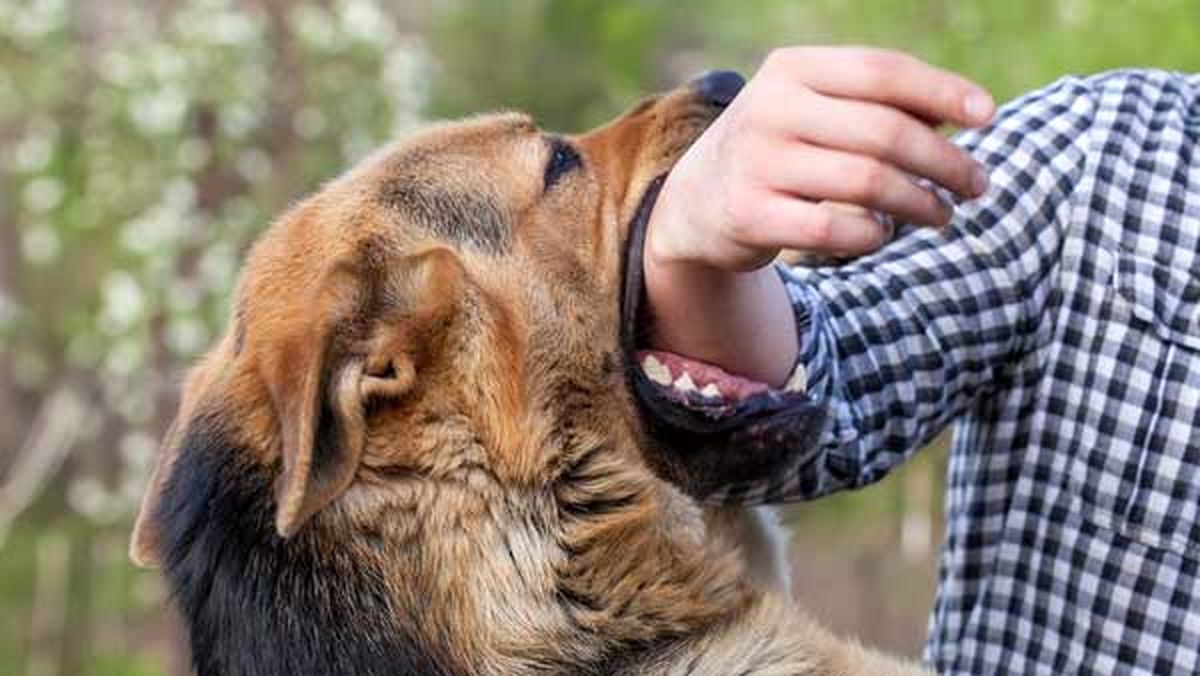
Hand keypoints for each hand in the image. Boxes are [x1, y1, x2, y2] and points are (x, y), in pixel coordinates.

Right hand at [644, 47, 995, 384]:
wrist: (696, 201)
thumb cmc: (781, 149)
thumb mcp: (817, 110)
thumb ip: (881, 105)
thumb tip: (968, 112)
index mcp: (792, 69)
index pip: (882, 72)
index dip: (943, 91)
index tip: (988, 117)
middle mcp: (769, 109)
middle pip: (884, 132)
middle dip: (945, 162)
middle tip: (977, 185)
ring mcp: (757, 163)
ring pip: (868, 183)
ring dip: (920, 203)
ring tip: (942, 215)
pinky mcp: (749, 215)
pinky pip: (837, 229)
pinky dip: (874, 235)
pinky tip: (883, 234)